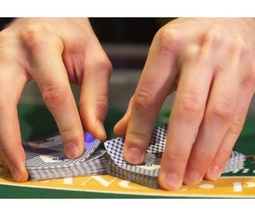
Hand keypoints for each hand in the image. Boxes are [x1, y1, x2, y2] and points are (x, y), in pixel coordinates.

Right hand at [0, 18, 111, 181]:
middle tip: (22, 171)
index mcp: (41, 42)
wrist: (48, 14)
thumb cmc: (73, 35)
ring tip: (12, 163)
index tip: (76, 150)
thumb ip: (95, 97)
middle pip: (1, 103)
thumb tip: (93, 133)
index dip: (66, 125)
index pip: (54, 92)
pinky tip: (2, 143)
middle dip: (10, 143)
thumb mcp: (94, 60)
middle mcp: (9, 48)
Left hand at [114, 18, 254, 189]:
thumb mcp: (161, 57)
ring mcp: (229, 64)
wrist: (229, 16)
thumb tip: (124, 130)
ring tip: (189, 177)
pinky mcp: (250, 76)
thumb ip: (144, 94)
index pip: (149, 95)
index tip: (134, 155)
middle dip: (177, 149)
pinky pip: (236, 117)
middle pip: (187, 109)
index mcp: (168, 45)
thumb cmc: (189, 39)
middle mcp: (200, 53)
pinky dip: (223, 145)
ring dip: (202, 152)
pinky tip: (211, 165)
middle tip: (168, 178)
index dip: (140, 129)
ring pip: (215, 117)